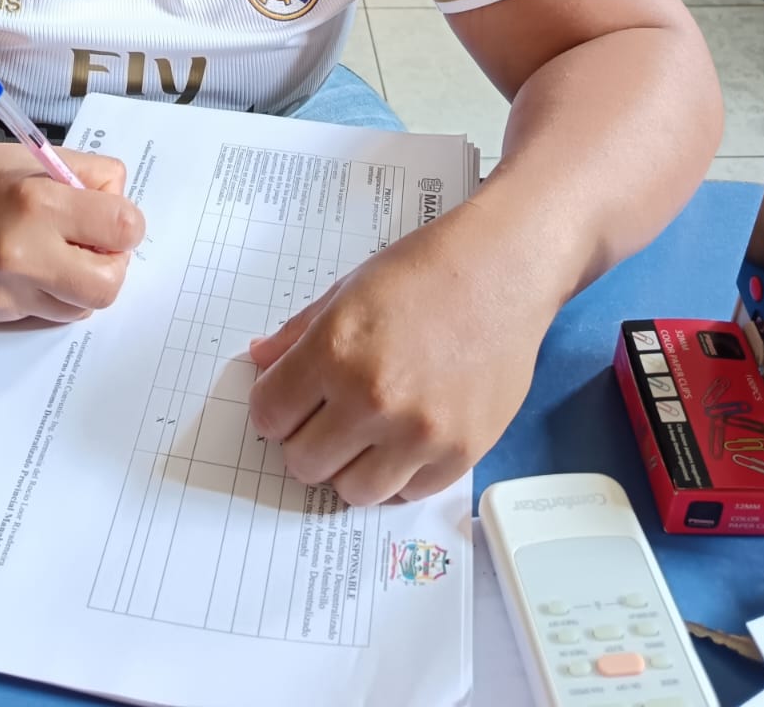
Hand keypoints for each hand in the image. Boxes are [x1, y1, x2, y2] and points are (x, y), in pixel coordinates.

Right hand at [0, 143, 144, 322]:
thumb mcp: (39, 157)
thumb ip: (92, 178)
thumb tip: (124, 209)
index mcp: (39, 202)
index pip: (124, 229)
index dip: (126, 223)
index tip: (111, 216)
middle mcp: (24, 253)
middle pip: (110, 285)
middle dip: (112, 264)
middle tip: (92, 243)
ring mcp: (7, 292)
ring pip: (82, 308)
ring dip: (83, 283)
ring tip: (59, 253)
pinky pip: (50, 315)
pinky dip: (54, 294)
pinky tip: (33, 268)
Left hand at [248, 203, 551, 504]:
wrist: (502, 271)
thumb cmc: (424, 271)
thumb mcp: (346, 290)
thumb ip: (296, 334)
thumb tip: (260, 362)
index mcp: (334, 352)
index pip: (268, 414)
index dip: (272, 407)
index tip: (286, 401)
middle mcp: (372, 400)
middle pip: (302, 463)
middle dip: (304, 440)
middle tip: (323, 417)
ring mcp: (419, 434)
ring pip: (352, 491)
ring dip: (348, 465)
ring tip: (363, 432)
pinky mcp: (460, 454)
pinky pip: (407, 493)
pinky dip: (397, 473)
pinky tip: (402, 437)